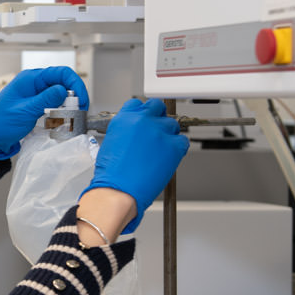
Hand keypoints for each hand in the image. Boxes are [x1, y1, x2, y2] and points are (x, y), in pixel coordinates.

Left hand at [0, 67, 87, 159]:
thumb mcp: (24, 111)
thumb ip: (45, 99)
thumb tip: (64, 90)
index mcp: (30, 79)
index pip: (60, 73)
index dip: (74, 84)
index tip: (81, 99)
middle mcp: (35, 84)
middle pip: (64, 83)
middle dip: (74, 96)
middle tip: (78, 112)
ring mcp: (37, 95)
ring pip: (61, 95)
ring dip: (69, 106)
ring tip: (71, 118)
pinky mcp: (37, 105)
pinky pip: (55, 104)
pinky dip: (62, 112)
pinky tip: (62, 121)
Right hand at [84, 98, 188, 232]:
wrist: (119, 190)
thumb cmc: (112, 174)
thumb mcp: (112, 143)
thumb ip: (127, 131)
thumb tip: (137, 132)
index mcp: (125, 118)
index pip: (139, 104)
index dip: (144, 113)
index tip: (145, 121)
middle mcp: (142, 120)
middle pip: (158, 108)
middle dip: (158, 118)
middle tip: (156, 133)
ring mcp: (159, 132)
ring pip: (172, 125)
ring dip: (168, 135)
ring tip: (160, 151)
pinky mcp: (173, 146)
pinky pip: (183, 141)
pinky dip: (178, 149)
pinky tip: (168, 158)